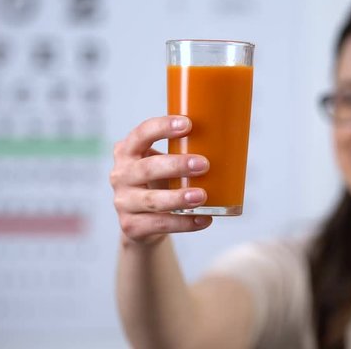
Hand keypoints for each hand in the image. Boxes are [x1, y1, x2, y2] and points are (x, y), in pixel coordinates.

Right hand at [110, 115, 212, 244]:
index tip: (188, 124)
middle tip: (204, 164)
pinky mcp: (131, 226)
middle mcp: (120, 175)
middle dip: (176, 165)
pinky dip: (183, 223)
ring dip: (179, 198)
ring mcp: (123, 202)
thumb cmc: (160, 182)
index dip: (162, 127)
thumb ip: (182, 150)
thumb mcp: (162, 163)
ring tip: (202, 196)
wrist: (142, 221)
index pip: (141, 134)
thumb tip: (230, 137)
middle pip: (147, 168)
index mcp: (128, 151)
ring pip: (152, 200)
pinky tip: (203, 219)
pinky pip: (159, 224)